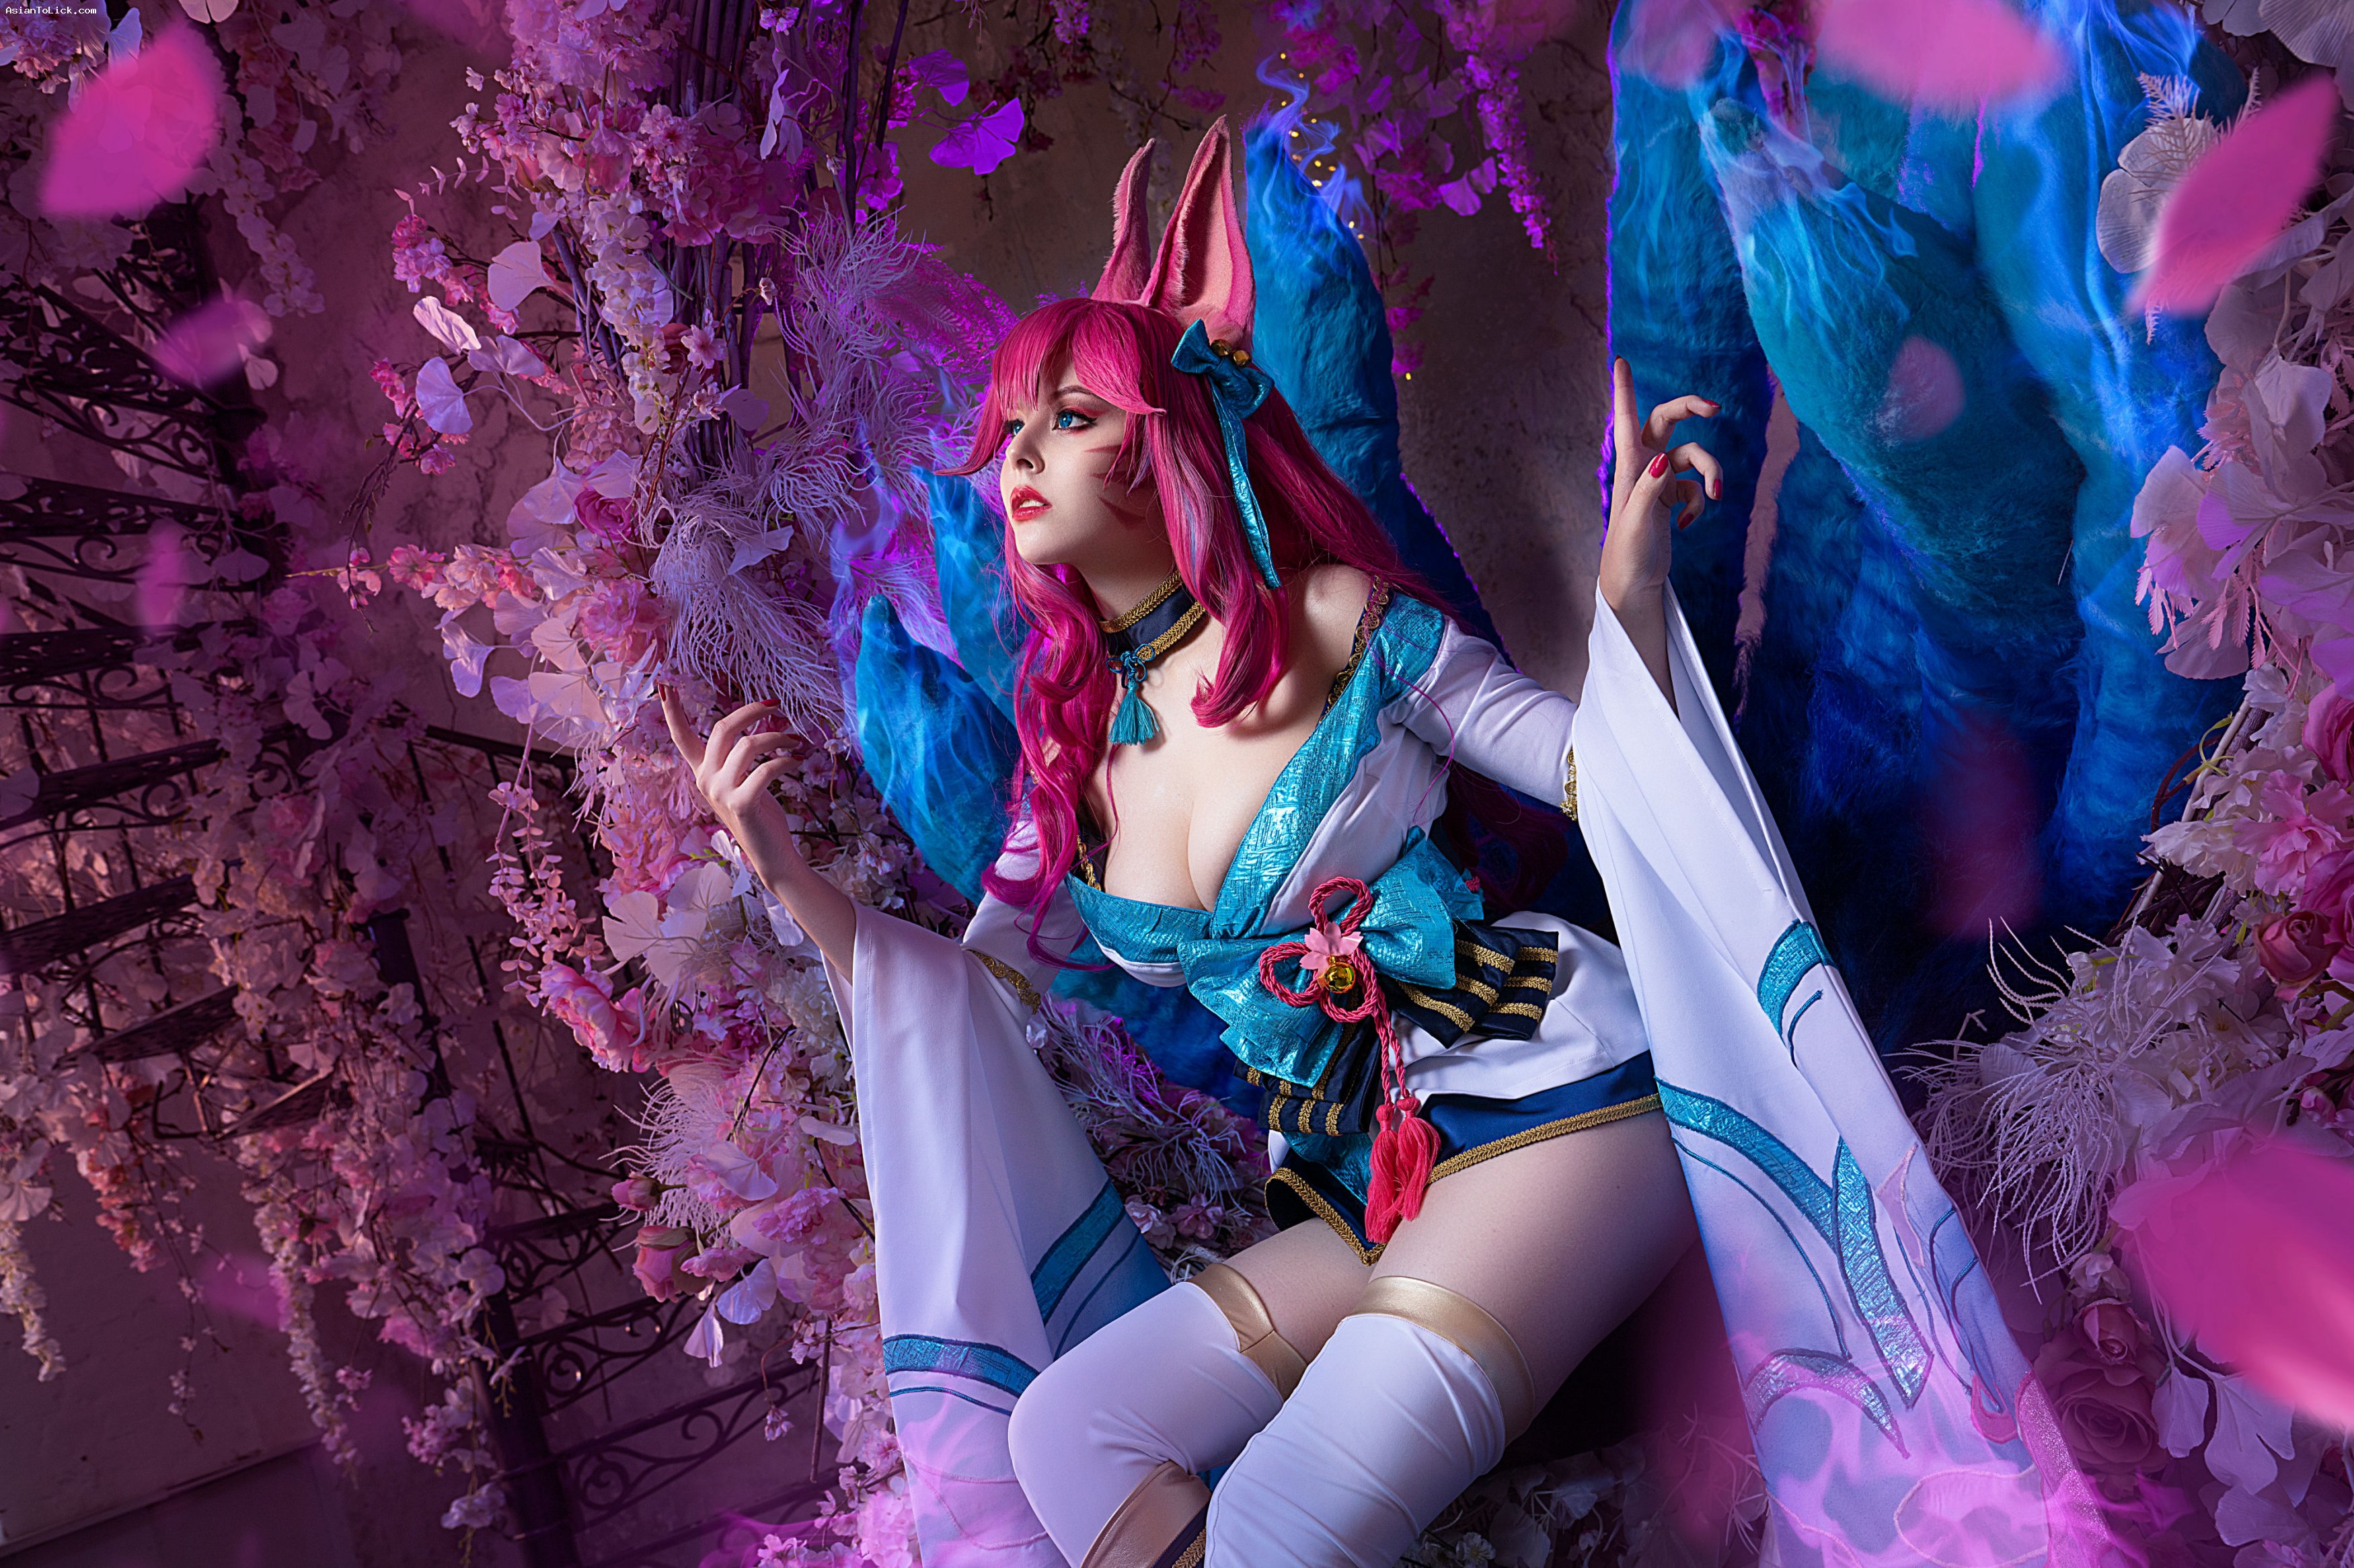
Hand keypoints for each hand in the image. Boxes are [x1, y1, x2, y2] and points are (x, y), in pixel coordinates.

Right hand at [660, 685, 857, 971]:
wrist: (771, 856)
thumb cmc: (760, 816)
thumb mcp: (741, 783)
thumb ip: (736, 759)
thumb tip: (752, 728)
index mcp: (703, 773)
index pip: (682, 738)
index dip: (674, 711)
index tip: (665, 685)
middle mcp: (706, 781)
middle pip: (723, 729)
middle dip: (750, 711)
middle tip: (775, 704)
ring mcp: (721, 793)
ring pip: (747, 745)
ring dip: (777, 736)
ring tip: (796, 738)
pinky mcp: (742, 804)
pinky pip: (765, 768)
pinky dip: (785, 760)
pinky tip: (797, 760)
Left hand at [1597, 358, 1722, 615]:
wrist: (1633, 585)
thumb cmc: (1627, 554)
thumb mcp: (1636, 522)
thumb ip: (1648, 489)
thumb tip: (1663, 460)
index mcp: (1628, 466)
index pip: (1627, 418)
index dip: (1625, 388)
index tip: (1621, 359)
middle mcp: (1644, 466)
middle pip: (1668, 420)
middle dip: (1691, 408)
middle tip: (1715, 407)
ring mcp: (1660, 481)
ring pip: (1694, 456)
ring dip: (1711, 471)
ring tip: (1715, 496)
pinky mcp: (1672, 499)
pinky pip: (1696, 488)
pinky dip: (1699, 502)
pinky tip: (1685, 524)